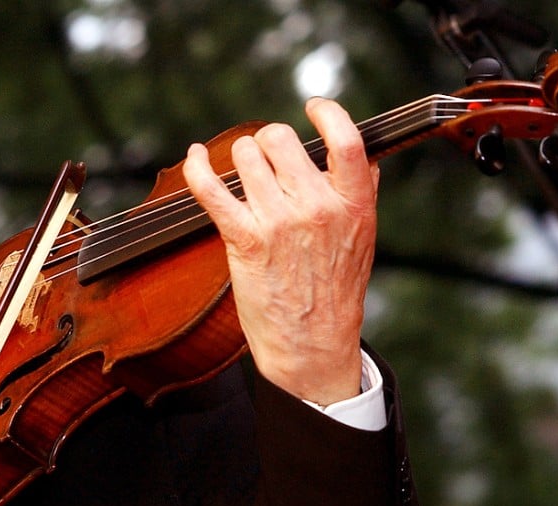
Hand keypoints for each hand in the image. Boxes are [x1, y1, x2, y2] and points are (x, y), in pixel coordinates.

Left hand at [182, 98, 378, 405]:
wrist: (312, 346)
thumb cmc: (334, 295)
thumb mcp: (363, 240)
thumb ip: (360, 195)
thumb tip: (358, 157)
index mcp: (354, 204)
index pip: (346, 139)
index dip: (327, 112)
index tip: (312, 107)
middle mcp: (317, 207)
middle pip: (280, 139)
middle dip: (266, 143)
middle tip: (264, 161)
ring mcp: (279, 223)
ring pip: (246, 156)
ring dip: (238, 159)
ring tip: (242, 177)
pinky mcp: (245, 241)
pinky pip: (212, 188)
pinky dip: (197, 167)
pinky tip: (194, 157)